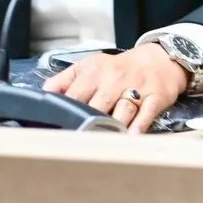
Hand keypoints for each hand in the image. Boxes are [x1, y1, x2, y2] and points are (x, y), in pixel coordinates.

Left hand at [42, 45, 189, 131]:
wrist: (160, 60)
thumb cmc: (119, 69)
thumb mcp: (89, 66)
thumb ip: (63, 81)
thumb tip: (42, 96)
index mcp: (94, 72)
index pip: (74, 96)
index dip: (66, 115)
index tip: (58, 131)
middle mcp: (115, 79)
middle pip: (97, 107)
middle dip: (88, 124)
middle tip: (78, 142)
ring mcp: (137, 88)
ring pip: (122, 111)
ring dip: (112, 127)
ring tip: (103, 142)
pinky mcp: (156, 96)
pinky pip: (147, 112)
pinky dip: (139, 125)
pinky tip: (131, 135)